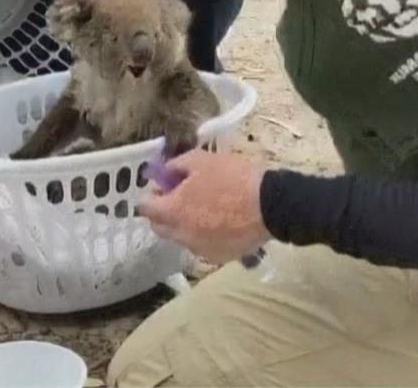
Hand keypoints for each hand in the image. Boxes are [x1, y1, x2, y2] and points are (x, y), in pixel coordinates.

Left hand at [138, 151, 270, 264]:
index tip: (165, 186)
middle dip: (163, 213)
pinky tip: (220, 223)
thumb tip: (166, 171)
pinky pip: (202, 246)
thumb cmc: (233, 178)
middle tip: (180, 197)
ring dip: (183, 225)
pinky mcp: (219, 257)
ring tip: (204, 210)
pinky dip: (204, 236)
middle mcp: (181, 236)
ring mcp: (200, 249)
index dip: (152, 195)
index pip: (145, 208)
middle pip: (159, 227)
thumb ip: (176, 165)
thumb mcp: (201, 160)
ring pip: (180, 238)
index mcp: (171, 212)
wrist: (272, 205)